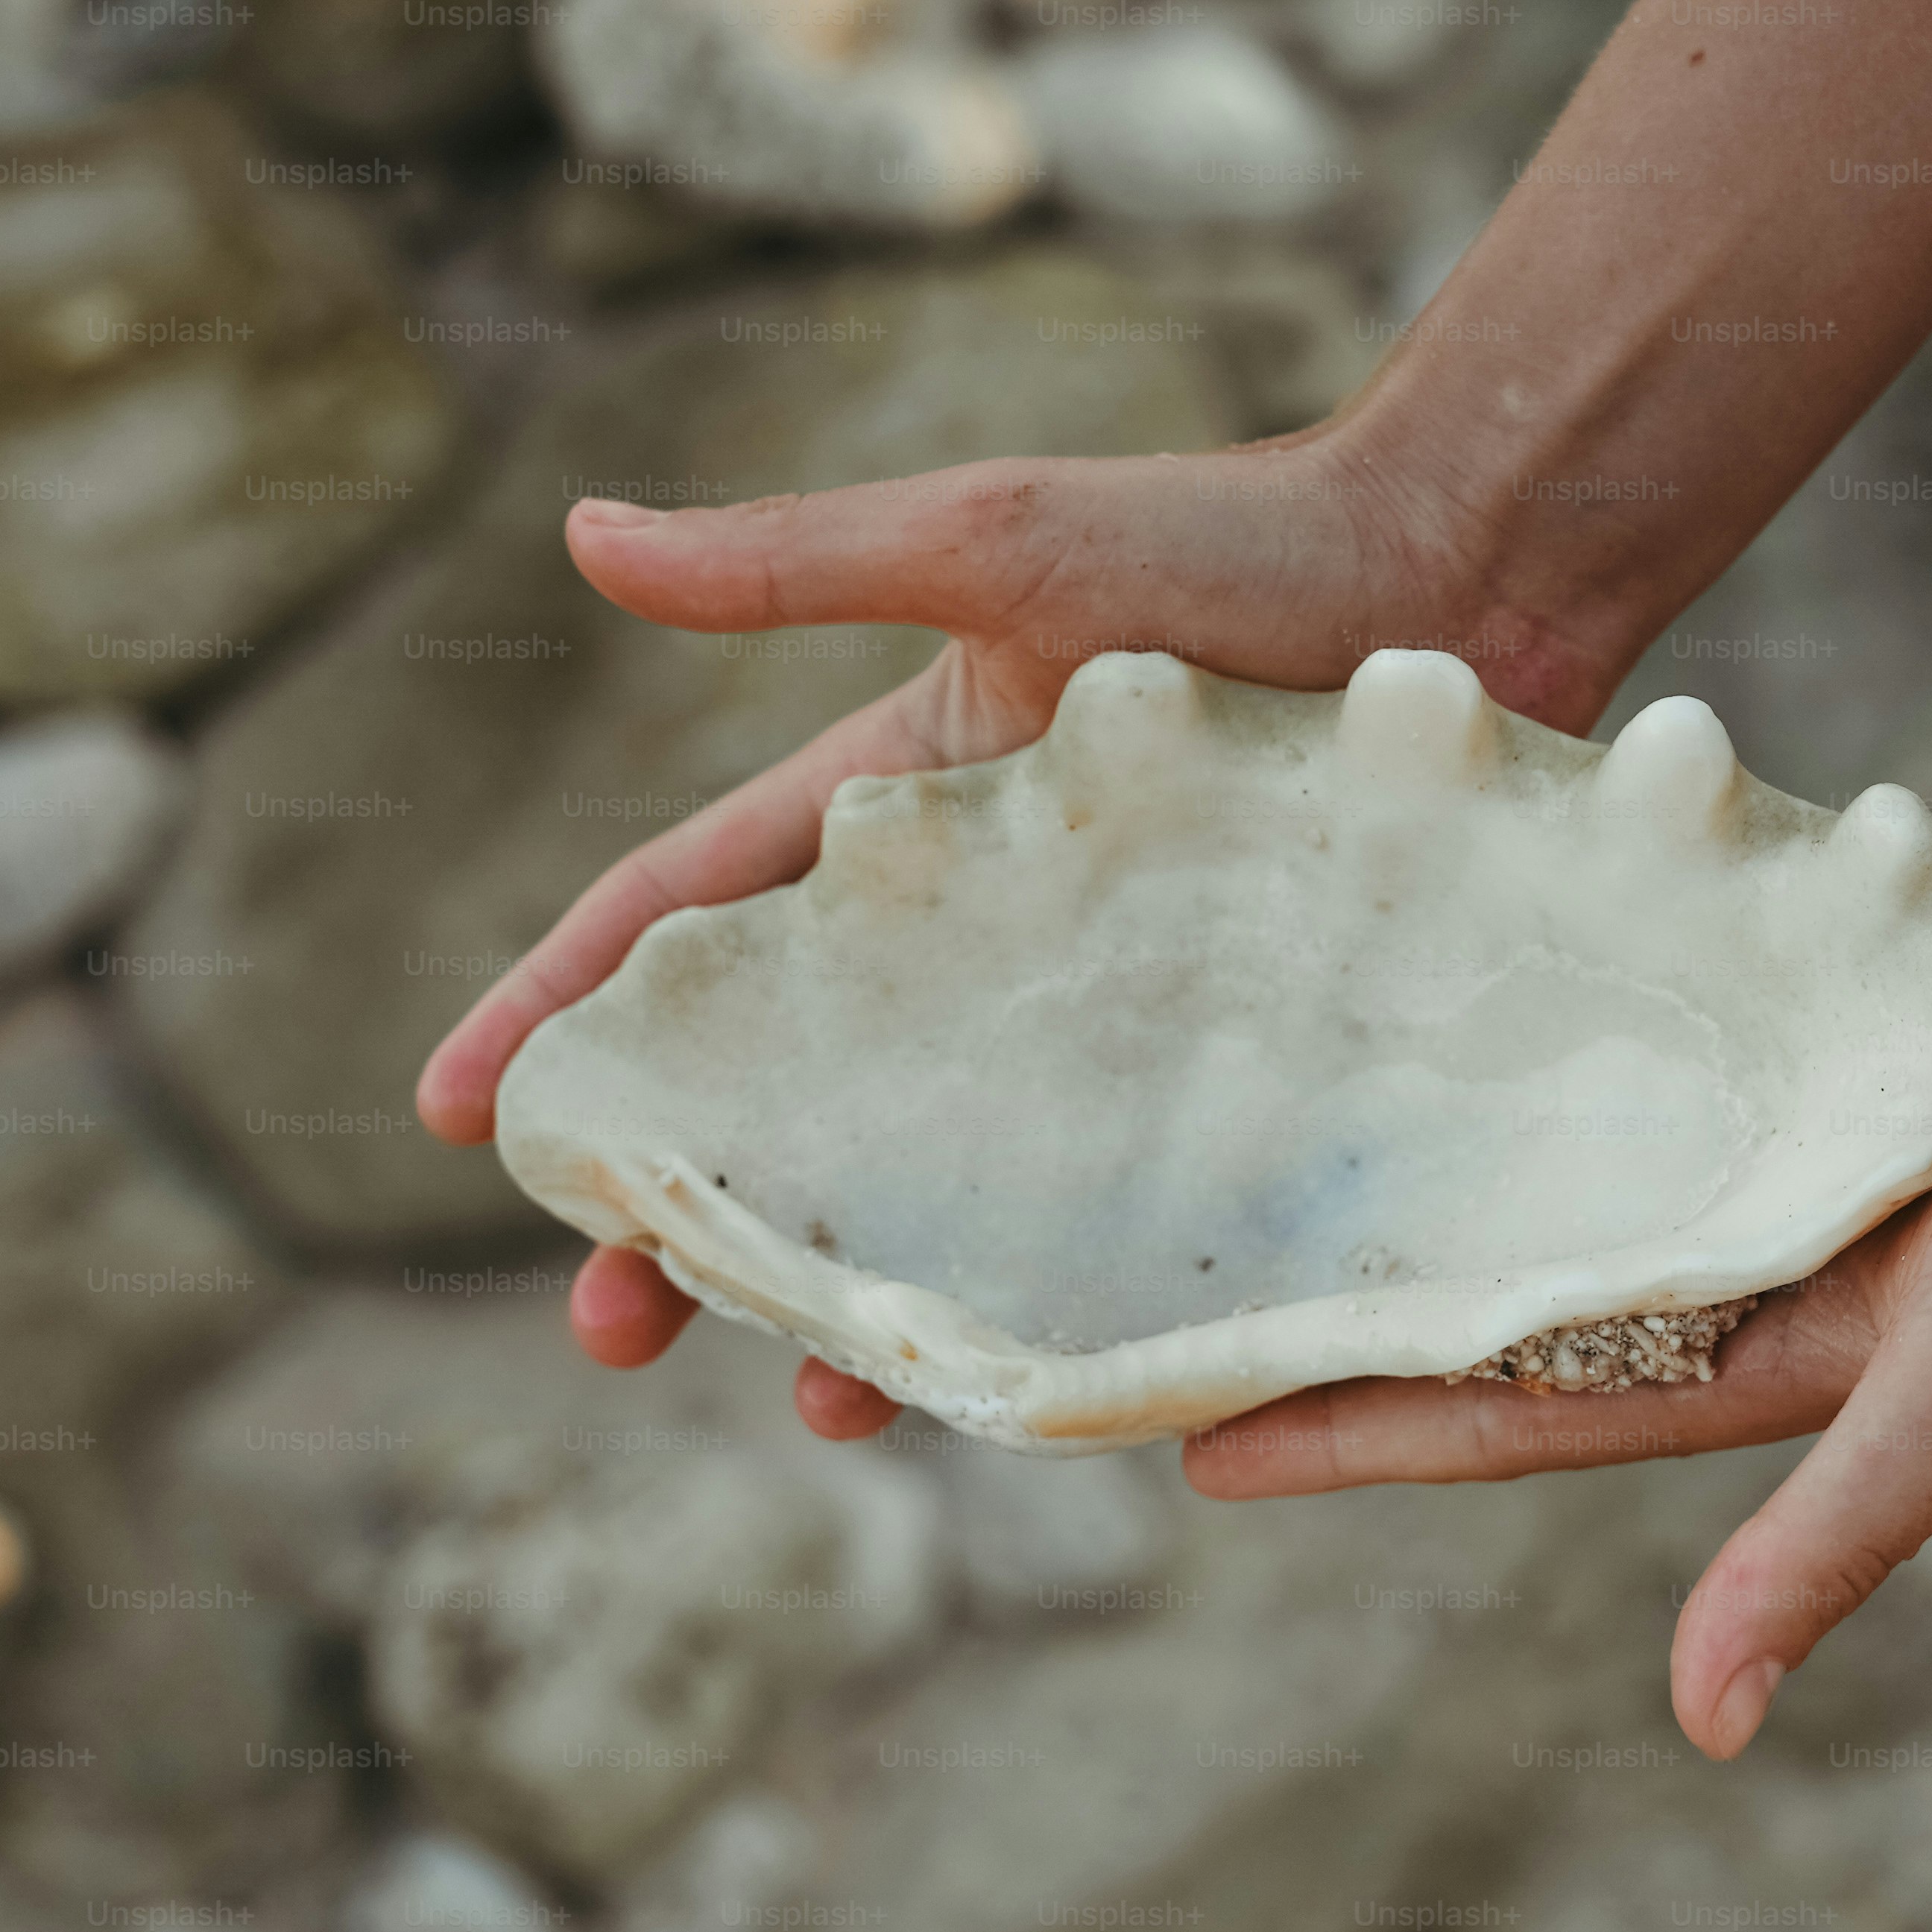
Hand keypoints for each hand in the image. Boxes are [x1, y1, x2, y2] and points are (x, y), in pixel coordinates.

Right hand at [415, 433, 1639, 1389]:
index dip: (558, 1014)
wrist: (1474, 579)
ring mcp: (1099, 1011)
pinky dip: (1053, 1293)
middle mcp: (978, 932)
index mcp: (893, 812)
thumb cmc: (1232, 544)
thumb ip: (791, 565)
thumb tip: (580, 532)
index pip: (681, 923)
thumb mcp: (991, 547)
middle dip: (682, 1216)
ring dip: (853, 1292)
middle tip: (604, 1330)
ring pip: (938, 1184)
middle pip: (786, 1098)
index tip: (457, 1119)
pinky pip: (1111, 1206)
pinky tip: (1028, 1386)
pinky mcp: (1220, 1068)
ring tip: (810, 1399)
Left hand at [1177, 797, 1931, 1757]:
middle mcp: (1736, 1219)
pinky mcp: (1786, 963)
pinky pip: (1623, 968)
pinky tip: (1418, 923)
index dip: (1355, 1427)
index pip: (1509, 1400)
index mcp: (1759, 1337)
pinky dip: (1530, 957)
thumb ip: (1833, 1538)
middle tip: (1176, 1262)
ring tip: (1264, 1093)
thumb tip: (1702, 1724)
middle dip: (1355, 1272)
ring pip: (1545, 1107)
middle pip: (1502, 1257)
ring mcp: (1754, 1088)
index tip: (1190, 1437)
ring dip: (1427, 1110)